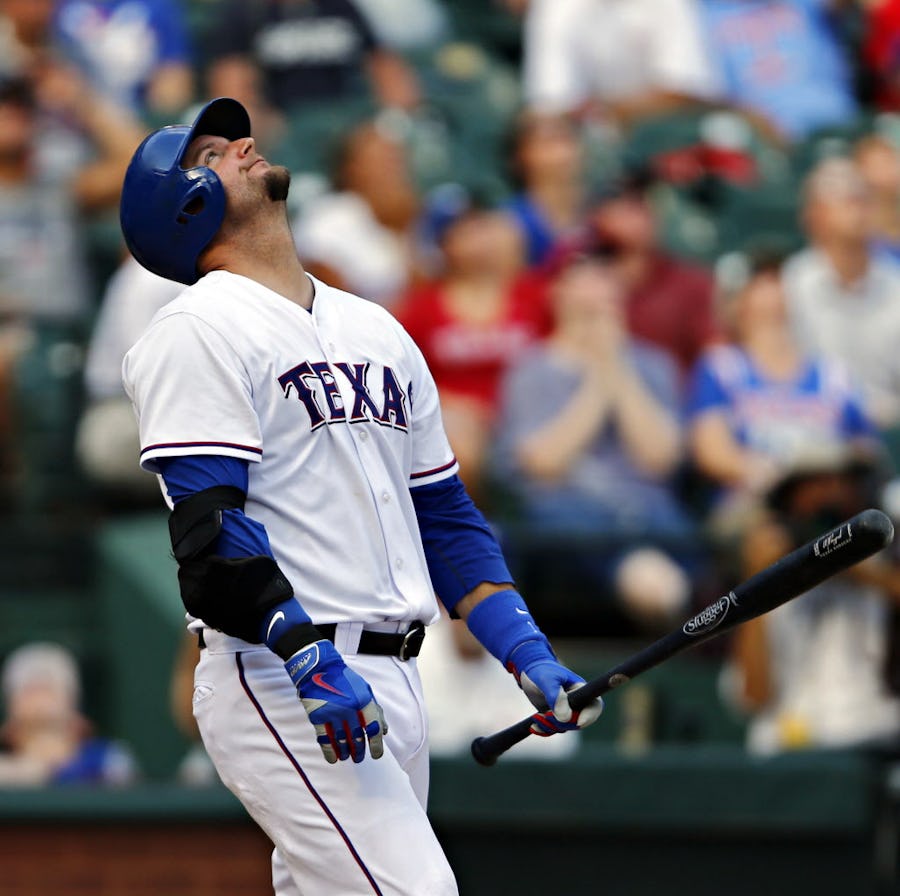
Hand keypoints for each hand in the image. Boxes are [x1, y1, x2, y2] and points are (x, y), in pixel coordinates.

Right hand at [285, 641, 386, 762]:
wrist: (318, 668)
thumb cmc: (344, 679)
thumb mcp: (365, 689)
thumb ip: (375, 709)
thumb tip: (384, 730)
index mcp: (363, 699)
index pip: (373, 728)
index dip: (376, 744)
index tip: (376, 754)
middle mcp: (349, 707)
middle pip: (357, 737)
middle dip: (360, 751)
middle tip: (359, 757)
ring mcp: (332, 712)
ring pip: (341, 740)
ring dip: (346, 752)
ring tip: (348, 756)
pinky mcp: (317, 716)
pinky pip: (325, 739)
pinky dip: (329, 751)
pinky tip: (333, 758)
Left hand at [507, 640, 603, 735]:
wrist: (529, 672)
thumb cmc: (541, 671)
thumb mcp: (547, 680)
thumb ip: (556, 696)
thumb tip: (565, 718)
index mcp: (581, 690)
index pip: (595, 706)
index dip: (590, 716)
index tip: (578, 722)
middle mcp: (577, 702)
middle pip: (579, 722)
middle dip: (563, 723)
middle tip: (546, 715)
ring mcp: (567, 710)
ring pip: (566, 727)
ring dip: (551, 726)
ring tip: (538, 716)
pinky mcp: (557, 716)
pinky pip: (555, 729)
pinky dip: (545, 729)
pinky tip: (535, 725)